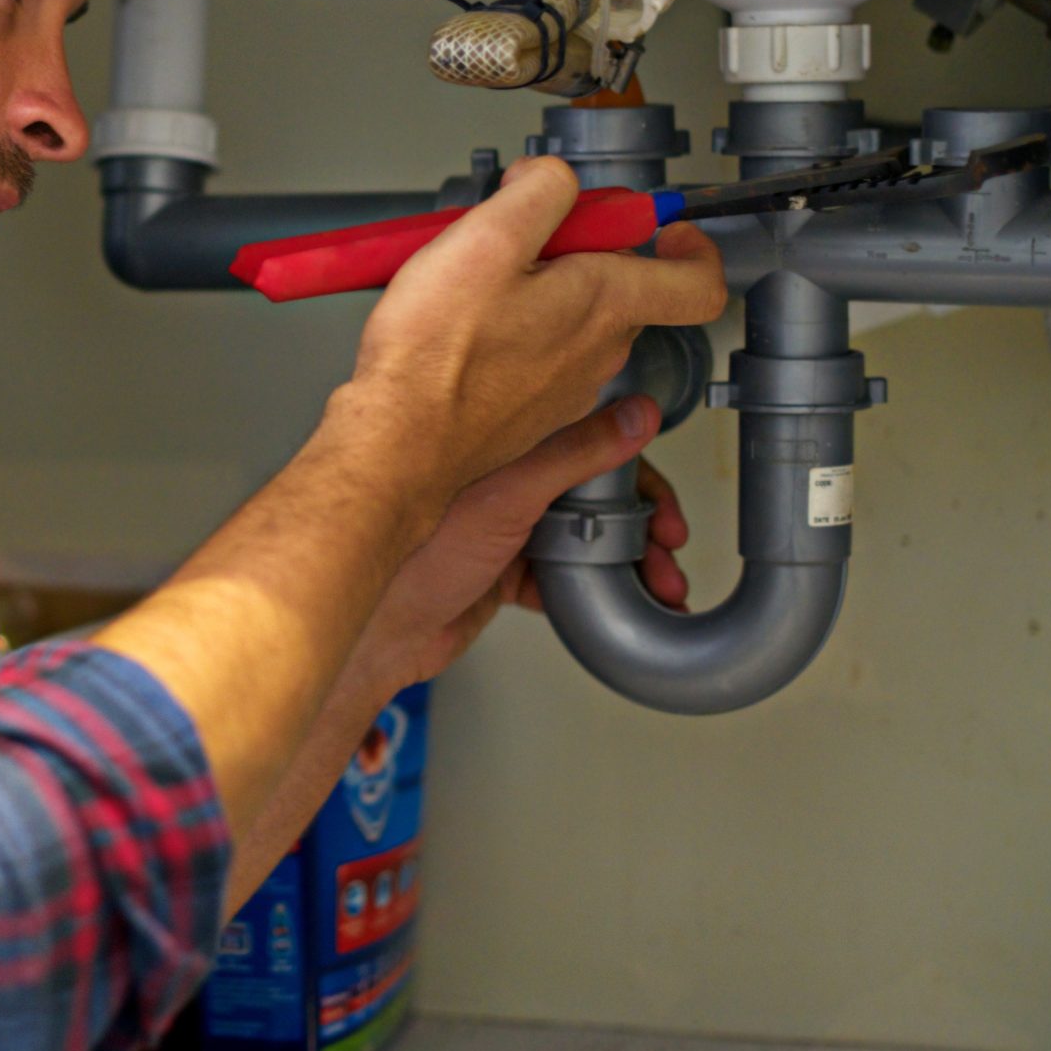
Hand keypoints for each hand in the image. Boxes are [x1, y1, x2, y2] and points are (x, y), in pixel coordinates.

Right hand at [339, 157, 726, 518]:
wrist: (398, 441)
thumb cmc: (437, 353)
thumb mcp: (488, 235)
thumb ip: (540, 192)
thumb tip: (553, 179)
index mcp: (605, 304)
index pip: (699, 283)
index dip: (693, 247)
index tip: (667, 229)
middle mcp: (598, 351)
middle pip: (622, 287)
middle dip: (582, 250)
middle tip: (523, 234)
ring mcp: (565, 387)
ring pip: (576, 320)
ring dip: (541, 289)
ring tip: (478, 279)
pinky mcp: (529, 410)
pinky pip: (540, 354)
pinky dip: (515, 328)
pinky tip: (464, 323)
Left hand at [356, 398, 691, 689]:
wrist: (379, 635)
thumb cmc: (412, 558)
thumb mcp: (508, 497)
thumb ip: (574, 454)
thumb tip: (632, 415)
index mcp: (499, 448)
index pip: (583, 440)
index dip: (632, 467)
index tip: (664, 496)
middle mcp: (502, 483)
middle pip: (590, 492)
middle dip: (641, 523)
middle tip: (671, 547)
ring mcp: (502, 529)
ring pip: (582, 536)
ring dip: (626, 560)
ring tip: (661, 584)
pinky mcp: (501, 573)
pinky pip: (562, 575)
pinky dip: (594, 588)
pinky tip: (618, 600)